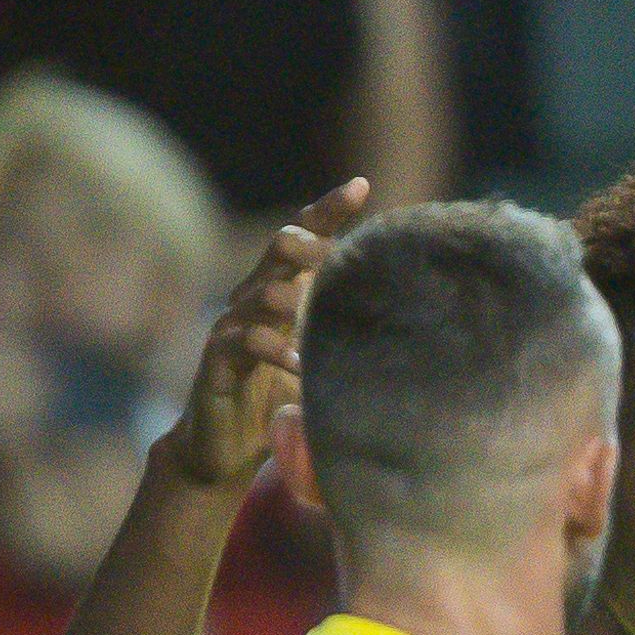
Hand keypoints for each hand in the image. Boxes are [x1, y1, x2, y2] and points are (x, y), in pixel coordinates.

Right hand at [163, 177, 367, 491]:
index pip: (305, 235)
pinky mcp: (216, 360)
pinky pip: (246, 339)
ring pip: (265, 290)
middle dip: (313, 244)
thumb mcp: (328, 358)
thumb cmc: (284, 400)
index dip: (329, 209)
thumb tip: (418, 310)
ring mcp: (233, 325)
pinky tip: (304, 369)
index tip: (361, 185)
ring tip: (329, 333)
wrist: (226, 449)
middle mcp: (256, 297)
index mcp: (285, 289)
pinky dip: (279, 351)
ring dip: (302, 307)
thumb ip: (352, 328)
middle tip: (342, 262)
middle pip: (282, 245)